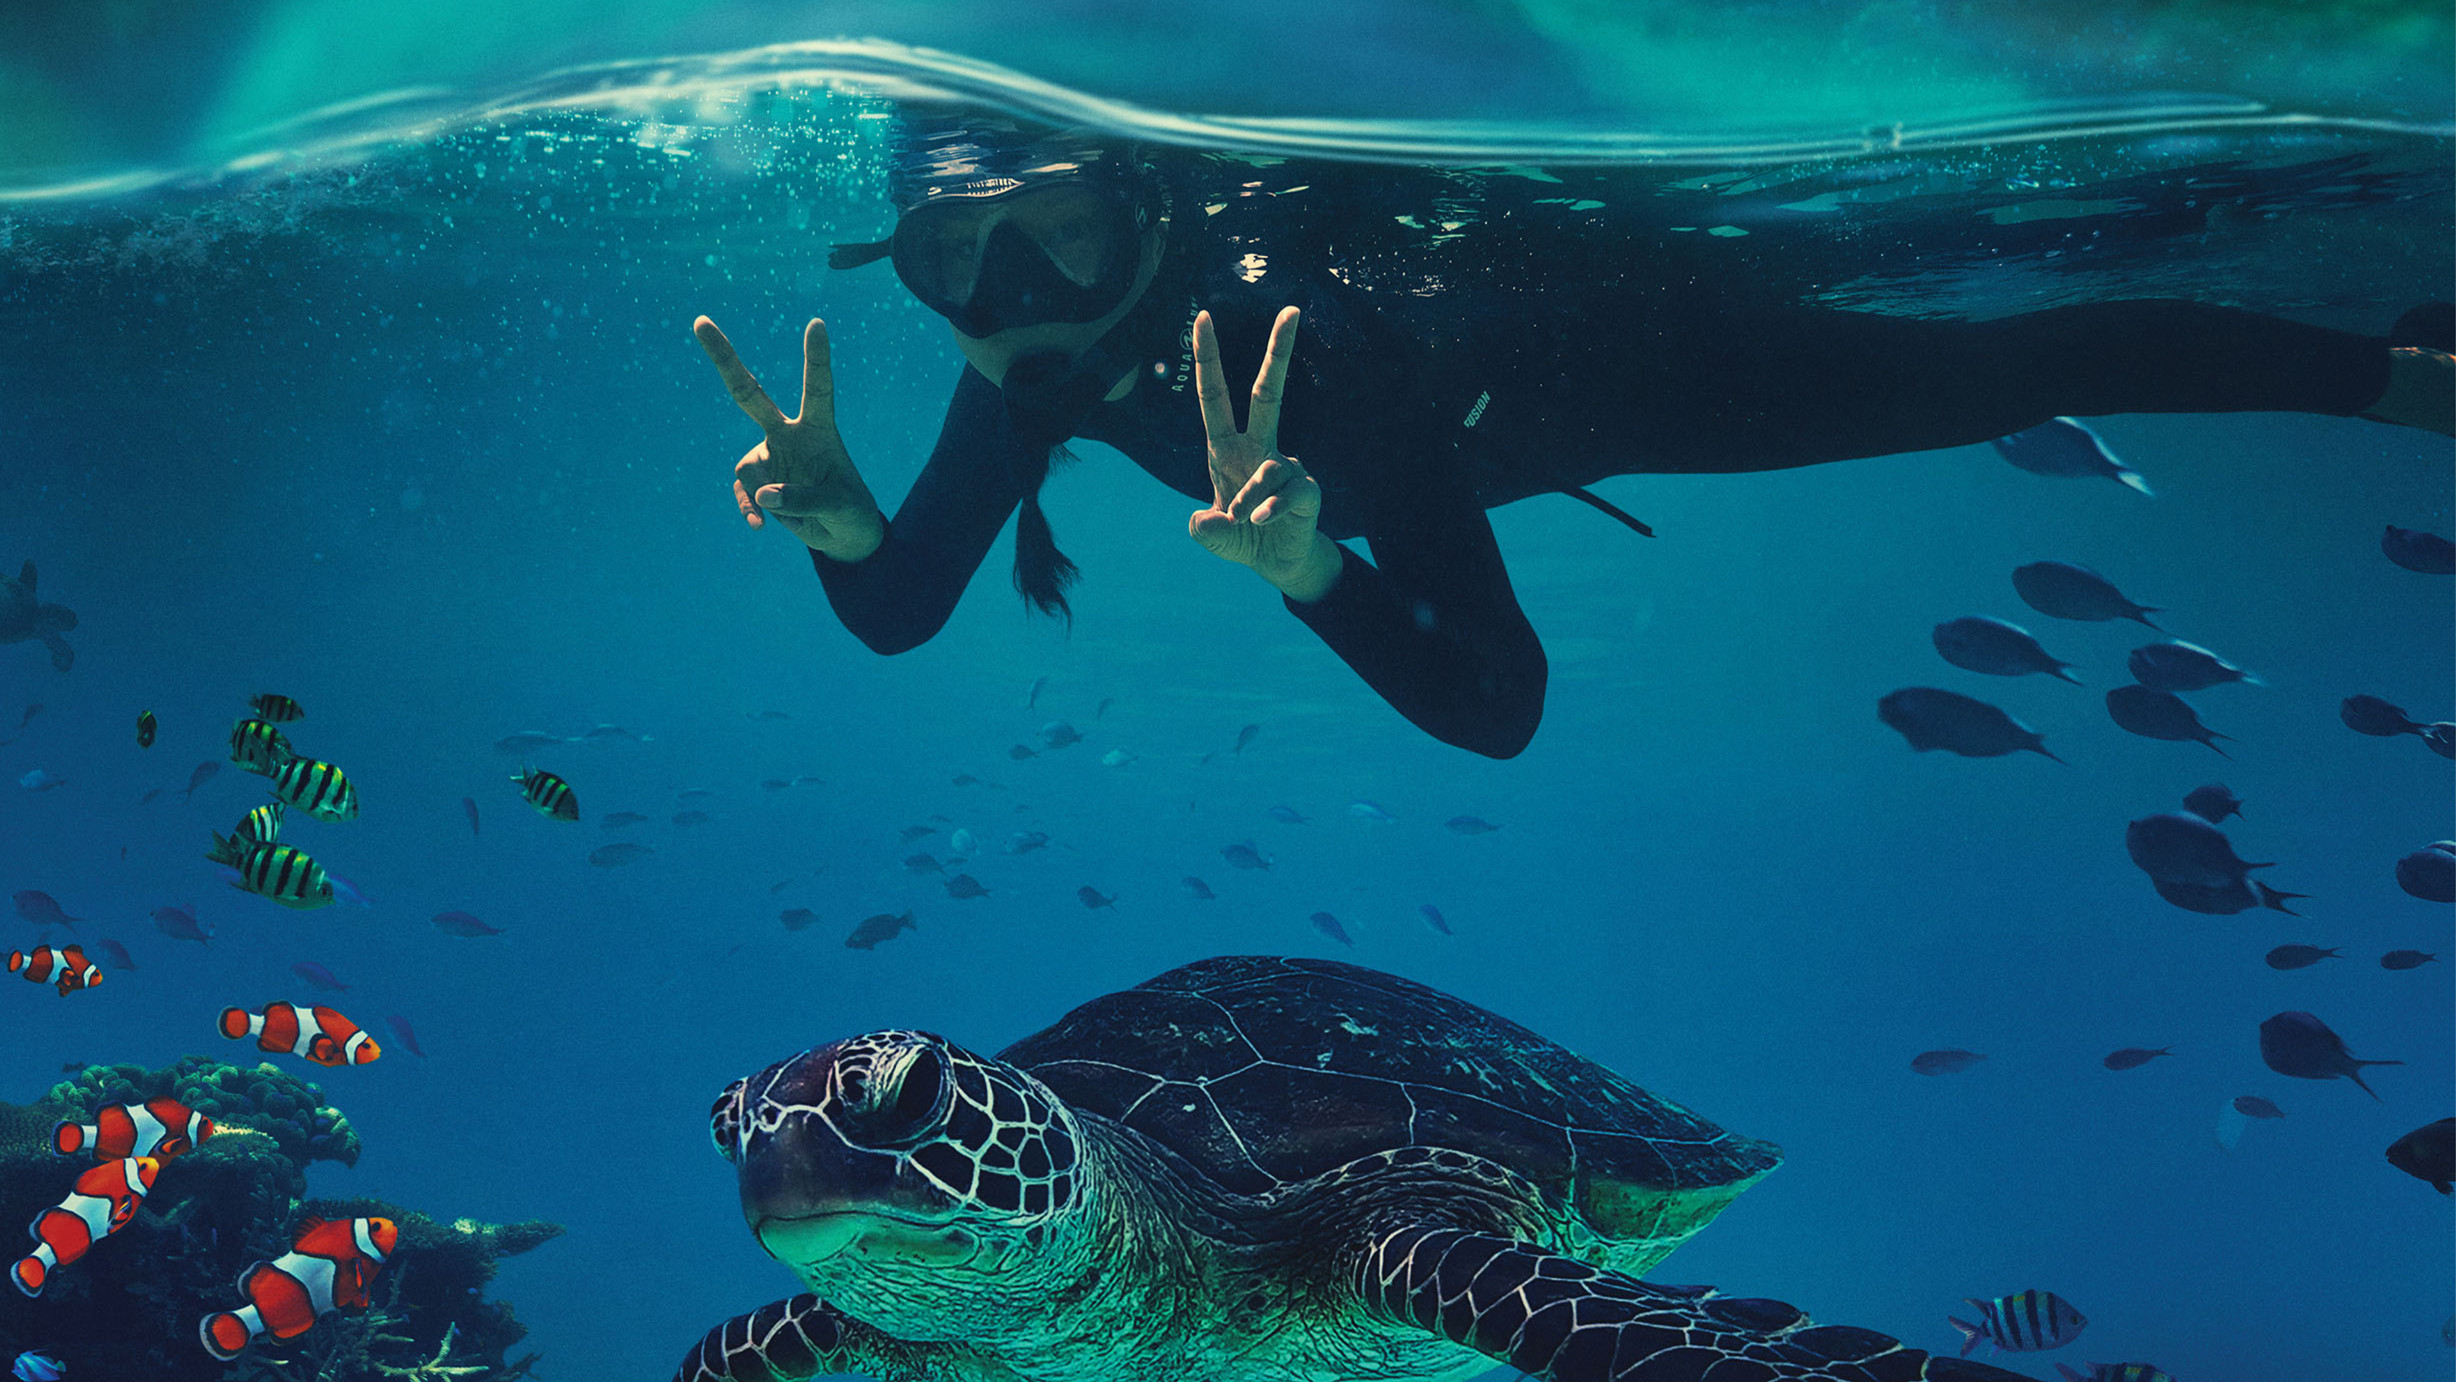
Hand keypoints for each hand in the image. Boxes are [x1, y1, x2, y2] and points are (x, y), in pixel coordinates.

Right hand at [694, 315, 884, 559]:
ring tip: (794, 516)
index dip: (816, 357)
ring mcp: (770, 455)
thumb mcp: (840, 507)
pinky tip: (760, 527)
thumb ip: (803, 499)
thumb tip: (763, 496)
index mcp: (819, 429)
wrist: (843, 535)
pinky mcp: (758, 480)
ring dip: (765, 498)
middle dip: (724, 359)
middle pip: (750, 394)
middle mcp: (789, 434)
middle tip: (699, 321)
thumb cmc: (851, 512)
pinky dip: (751, 510)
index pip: (818, 388)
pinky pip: (745, 492)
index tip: (817, 323)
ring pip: (749, 469)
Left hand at [1187, 307, 1341, 601]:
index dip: (1208, 359)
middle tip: (1291, 310)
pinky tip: (1261, 522)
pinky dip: (1269, 510)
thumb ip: (1205, 530)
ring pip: (1266, 468)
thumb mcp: (1213, 537)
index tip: (1202, 318)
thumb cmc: (1242, 538)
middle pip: (1268, 392)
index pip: (1215, 397)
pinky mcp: (1306, 489)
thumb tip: (1207, 520)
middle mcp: (1259, 448)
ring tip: (1242, 520)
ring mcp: (1286, 466)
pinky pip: (1285, 494)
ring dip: (1246, 498)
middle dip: (1280, 351)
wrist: (1277, 564)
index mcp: (1228, 449)